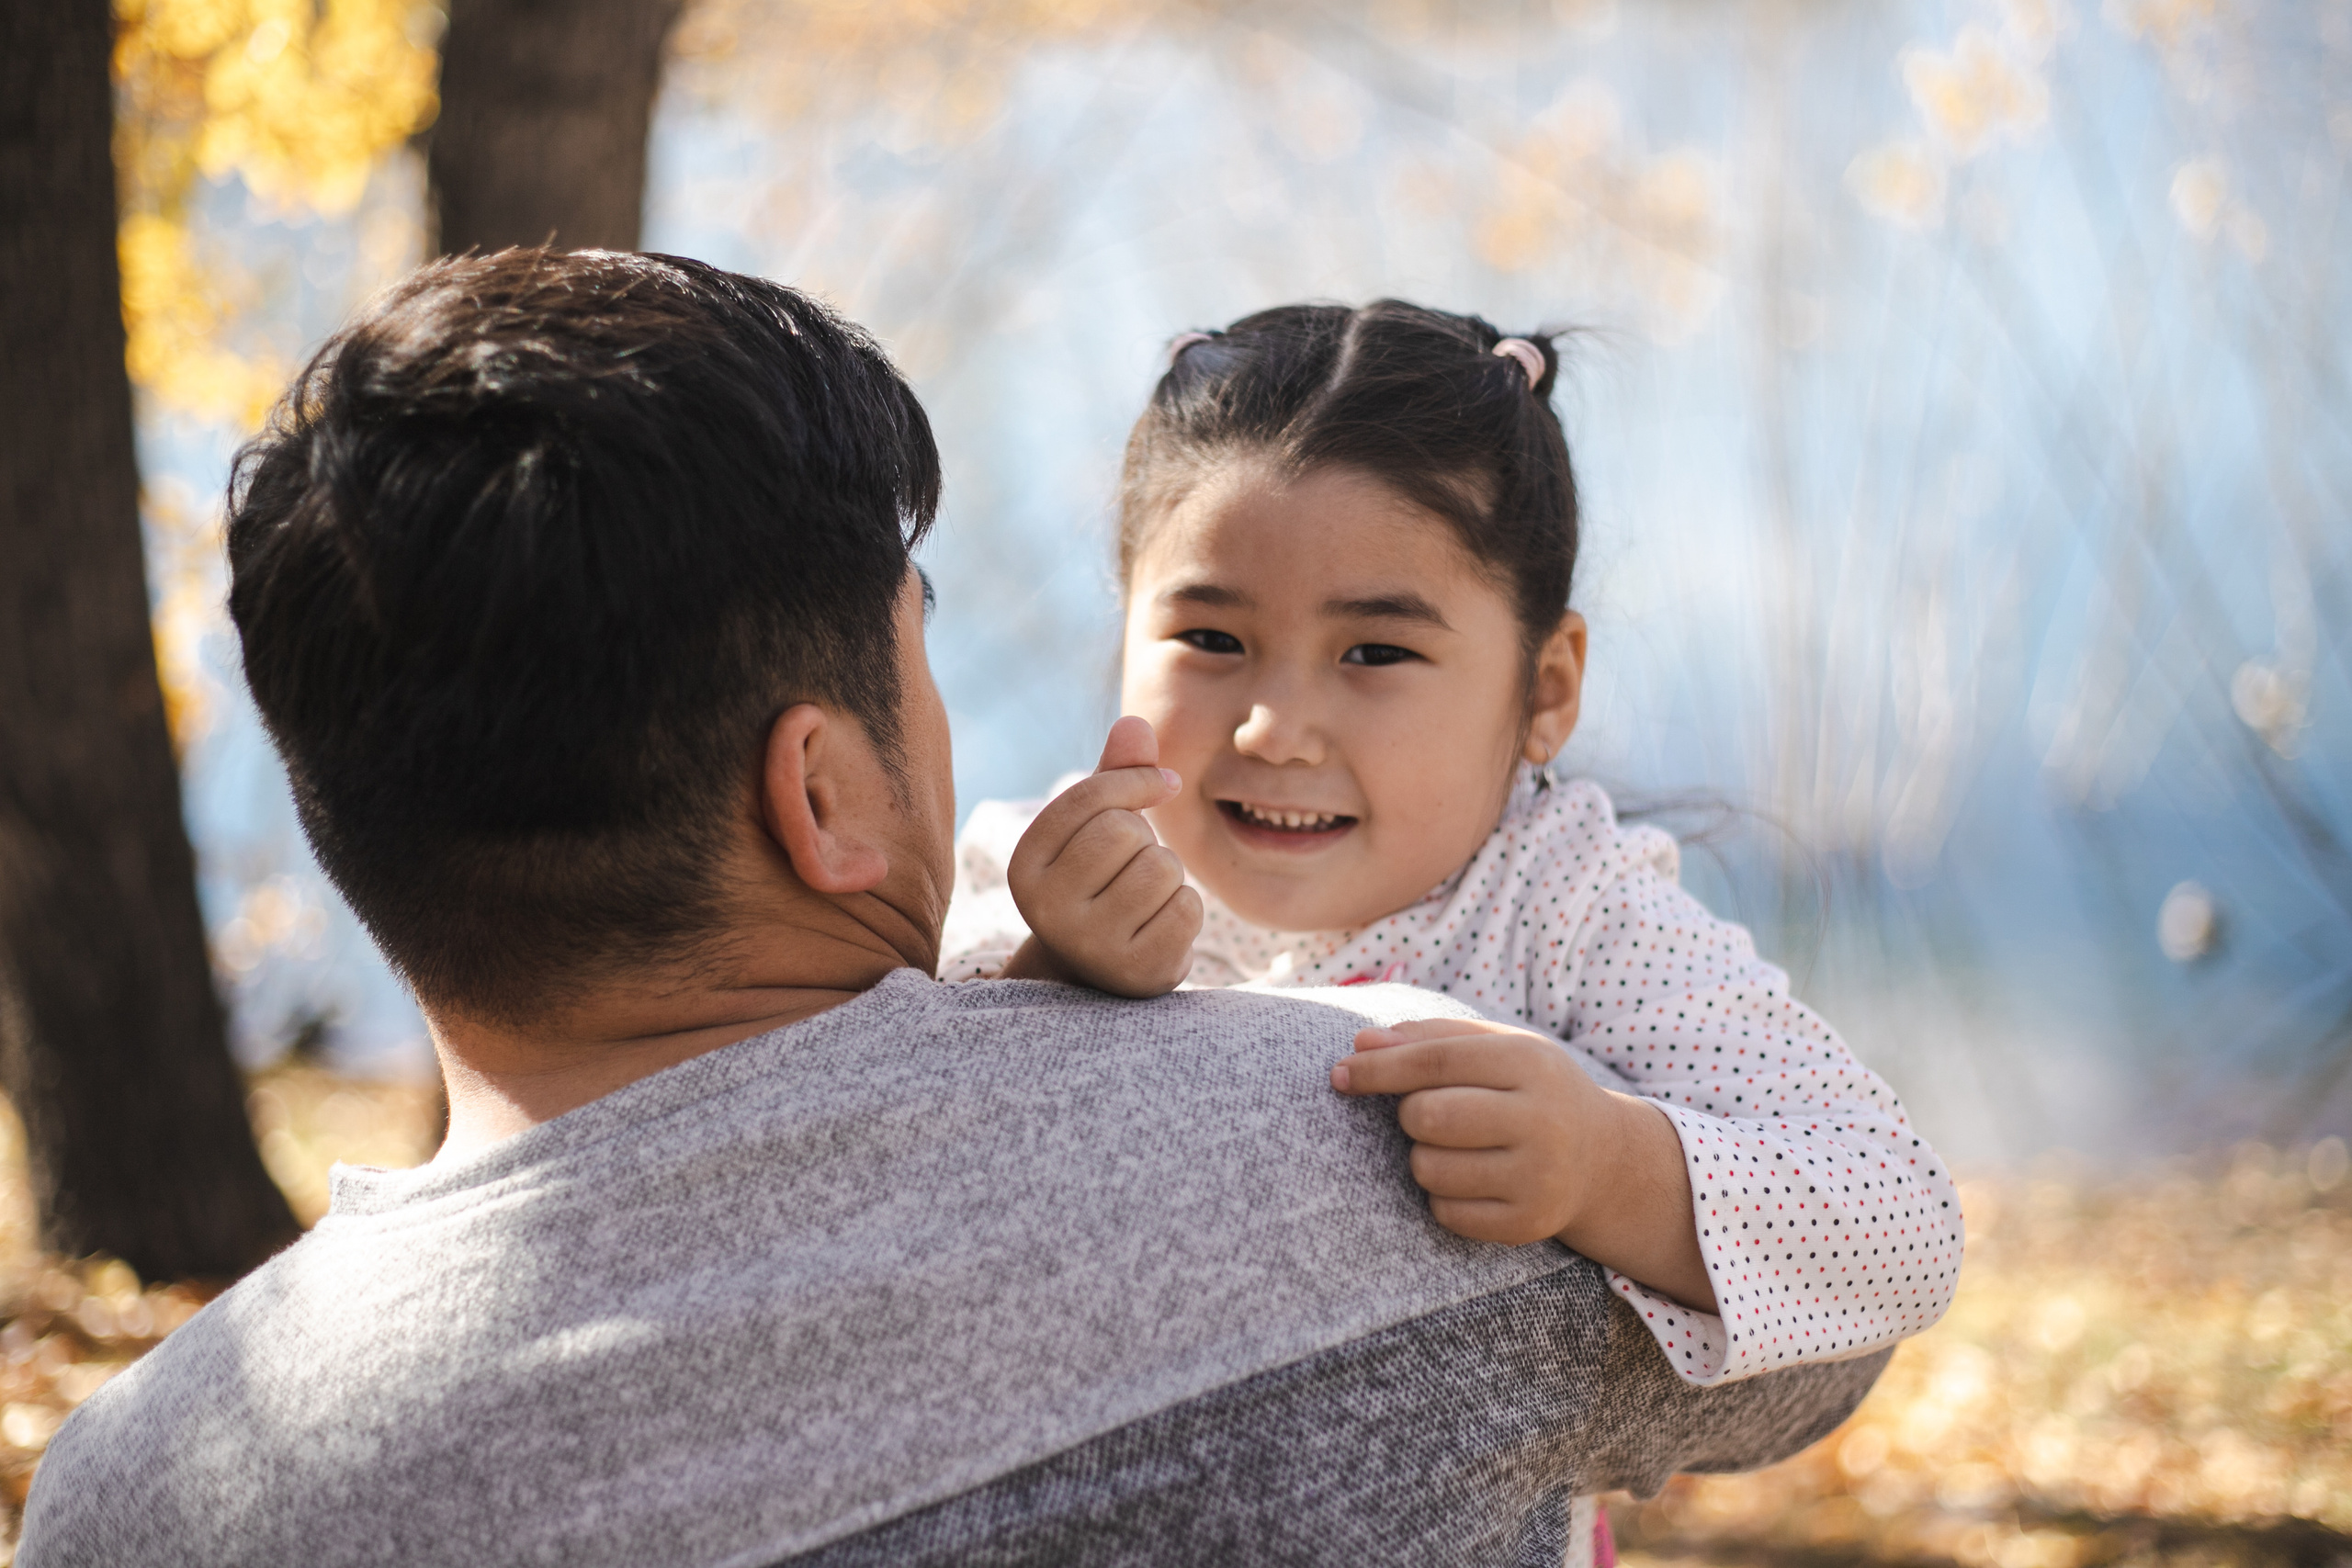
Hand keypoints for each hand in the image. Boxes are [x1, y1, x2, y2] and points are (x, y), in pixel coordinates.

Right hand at [998, 717, 1202, 997]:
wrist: (1101, 975)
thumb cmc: (1101, 882)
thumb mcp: (1097, 826)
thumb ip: (1114, 774)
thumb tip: (1136, 722)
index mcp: (1025, 865)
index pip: (1090, 797)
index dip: (1138, 780)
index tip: (1164, 783)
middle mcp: (1046, 908)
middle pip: (1125, 831)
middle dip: (1146, 839)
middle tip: (1134, 866)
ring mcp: (1090, 945)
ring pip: (1161, 868)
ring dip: (1168, 875)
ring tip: (1145, 898)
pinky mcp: (1135, 972)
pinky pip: (1187, 908)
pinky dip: (1186, 909)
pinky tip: (1161, 927)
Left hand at [1330, 1017, 1716, 1310]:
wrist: (1604, 1158)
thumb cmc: (1529, 1090)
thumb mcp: (1496, 1047)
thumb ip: (1429, 1038)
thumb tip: (1360, 1045)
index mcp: (1529, 1061)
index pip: (1433, 1061)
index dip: (1377, 1068)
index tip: (1339, 1073)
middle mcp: (1541, 1119)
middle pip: (1427, 1117)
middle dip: (1409, 1114)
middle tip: (1427, 1114)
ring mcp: (1538, 1177)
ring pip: (1429, 1169)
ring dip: (1424, 1157)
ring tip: (1458, 1147)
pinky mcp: (1528, 1224)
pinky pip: (1445, 1213)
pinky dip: (1442, 1196)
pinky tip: (1473, 1180)